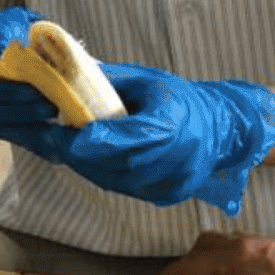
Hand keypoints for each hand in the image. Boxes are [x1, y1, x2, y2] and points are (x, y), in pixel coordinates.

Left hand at [42, 64, 274, 213]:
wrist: (219, 127)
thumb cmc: (176, 99)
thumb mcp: (145, 80)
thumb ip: (107, 83)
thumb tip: (66, 80)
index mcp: (174, 121)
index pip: (134, 135)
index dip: (101, 139)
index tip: (70, 135)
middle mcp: (180, 155)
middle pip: (123, 162)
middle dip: (83, 154)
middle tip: (55, 140)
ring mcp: (177, 179)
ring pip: (121, 181)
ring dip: (88, 167)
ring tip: (68, 150)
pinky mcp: (171, 194)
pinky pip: (128, 190)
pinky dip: (104, 176)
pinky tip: (90, 162)